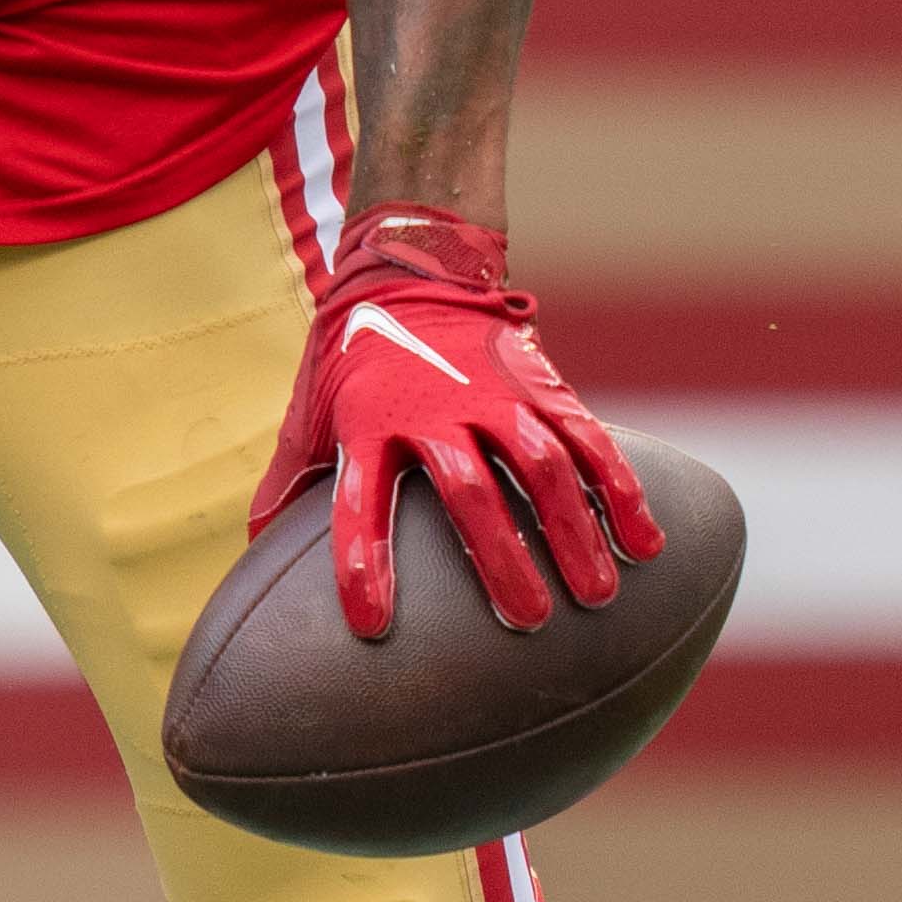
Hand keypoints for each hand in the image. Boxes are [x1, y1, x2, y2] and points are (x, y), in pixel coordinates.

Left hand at [251, 209, 664, 638]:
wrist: (412, 273)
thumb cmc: (353, 363)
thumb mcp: (309, 415)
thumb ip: (288, 484)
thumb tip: (254, 557)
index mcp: (369, 426)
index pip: (358, 505)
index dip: (363, 565)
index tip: (373, 627)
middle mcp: (435, 411)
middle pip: (469, 492)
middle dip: (501, 559)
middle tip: (528, 622)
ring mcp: (496, 395)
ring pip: (542, 466)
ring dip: (574, 532)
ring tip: (598, 596)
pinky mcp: (543, 386)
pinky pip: (589, 440)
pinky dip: (621, 490)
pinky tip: (647, 545)